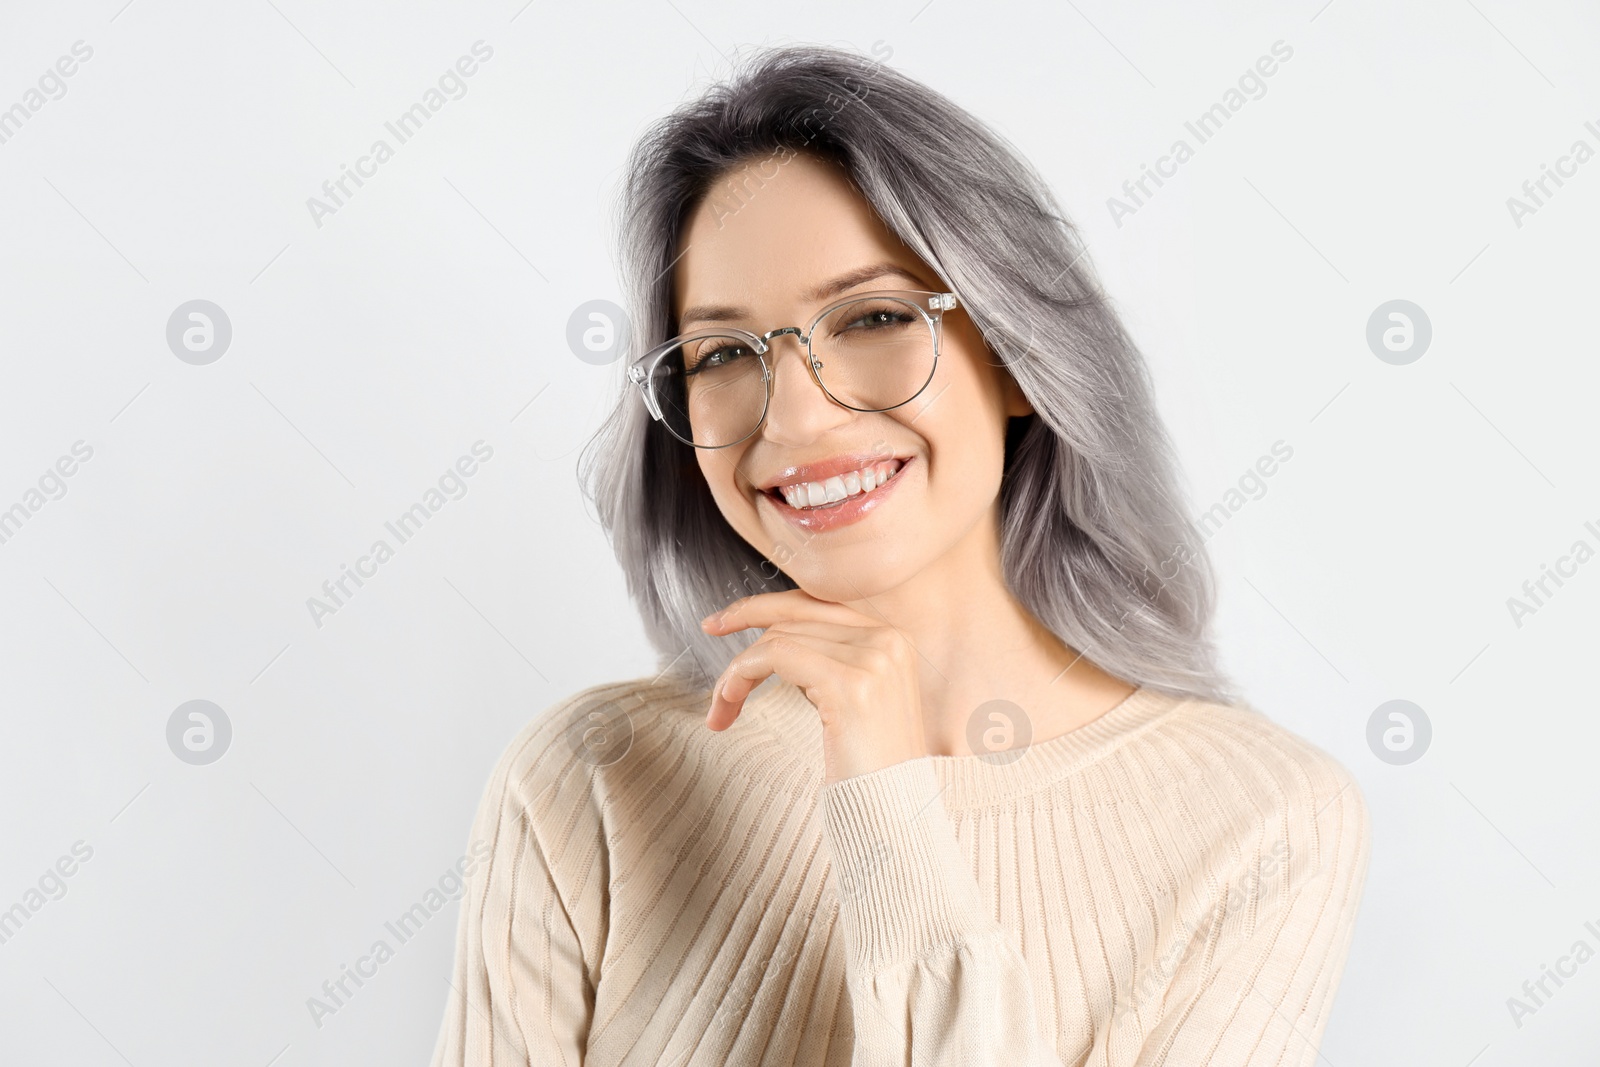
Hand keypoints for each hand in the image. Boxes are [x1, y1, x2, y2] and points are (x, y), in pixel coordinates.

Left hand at [700, 590, 927, 786]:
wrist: (894, 815)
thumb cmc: (868, 768)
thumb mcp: (852, 701)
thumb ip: (828, 663)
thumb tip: (775, 642)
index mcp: (894, 638)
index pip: (819, 603)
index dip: (769, 605)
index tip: (728, 617)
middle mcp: (888, 639)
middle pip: (797, 613)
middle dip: (745, 619)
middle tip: (709, 628)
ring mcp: (873, 659)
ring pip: (779, 637)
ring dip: (738, 670)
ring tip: (722, 706)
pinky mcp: (848, 684)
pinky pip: (775, 656)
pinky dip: (742, 675)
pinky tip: (730, 703)